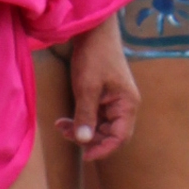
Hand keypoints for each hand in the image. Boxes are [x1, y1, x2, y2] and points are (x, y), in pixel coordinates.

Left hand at [60, 16, 139, 158]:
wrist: (93, 32)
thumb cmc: (94, 57)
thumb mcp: (87, 88)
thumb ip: (85, 115)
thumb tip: (84, 141)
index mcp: (128, 105)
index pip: (120, 137)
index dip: (103, 149)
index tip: (84, 156)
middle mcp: (124, 106)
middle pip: (109, 134)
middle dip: (87, 138)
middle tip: (64, 133)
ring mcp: (113, 102)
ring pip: (99, 127)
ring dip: (81, 130)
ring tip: (60, 126)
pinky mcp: (103, 97)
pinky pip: (93, 117)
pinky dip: (80, 120)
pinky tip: (63, 121)